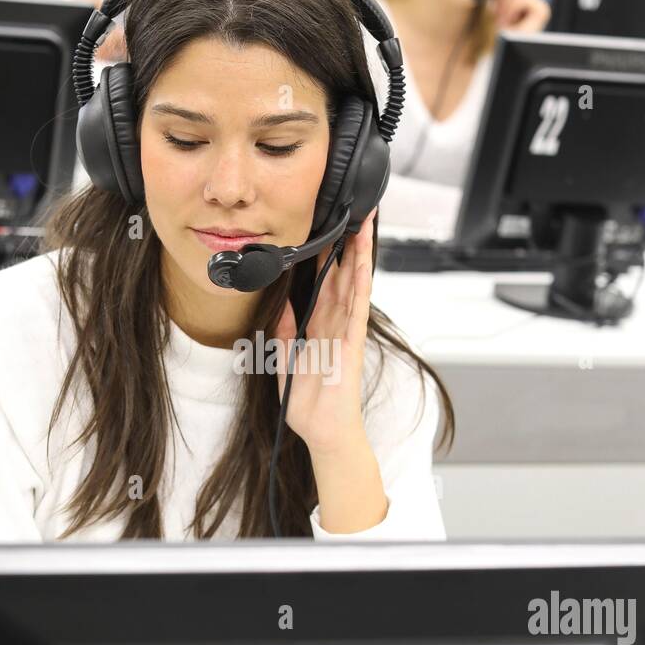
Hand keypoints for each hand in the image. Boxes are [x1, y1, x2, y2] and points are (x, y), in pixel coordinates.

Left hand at [272, 208, 375, 457]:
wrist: (323, 432)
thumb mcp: (284, 360)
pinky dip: (359, 284)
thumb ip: (284, 331)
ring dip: (359, 254)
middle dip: (347, 244)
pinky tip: (362, 264)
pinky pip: (356, 308)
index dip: (324, 256)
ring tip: (363, 225)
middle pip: (342, 275)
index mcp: (319, 328)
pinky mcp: (351, 343)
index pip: (323, 284)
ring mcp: (346, 332)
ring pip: (353, 284)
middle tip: (352, 212)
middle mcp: (335, 325)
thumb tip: (281, 303)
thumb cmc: (309, 403)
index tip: (324, 229)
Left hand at [489, 0, 549, 32]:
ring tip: (507, 24)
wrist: (509, 52)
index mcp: (530, 5)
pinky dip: (512, 10)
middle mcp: (538, 5)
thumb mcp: (500, 12)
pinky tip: (513, 21)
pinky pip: (521, 0)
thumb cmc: (504, 37)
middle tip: (502, 20)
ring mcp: (542, 8)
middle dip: (502, 1)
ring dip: (505, 9)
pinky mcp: (542, 11)